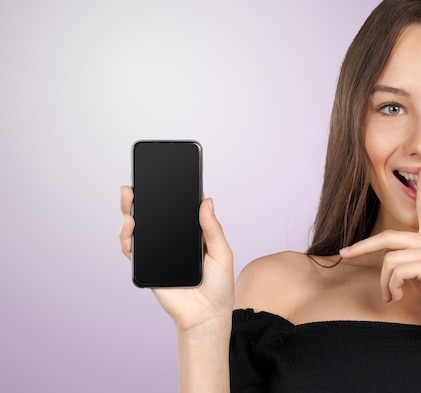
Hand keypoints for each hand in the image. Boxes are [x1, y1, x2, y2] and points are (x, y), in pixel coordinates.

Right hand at [119, 186, 234, 331]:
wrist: (207, 315)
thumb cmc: (218, 285)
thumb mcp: (222, 253)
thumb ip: (212, 228)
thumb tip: (206, 200)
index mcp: (190, 234)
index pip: (176, 209)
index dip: (169, 193)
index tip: (164, 174)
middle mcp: (171, 240)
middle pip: (153, 215)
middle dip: (141, 198)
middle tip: (137, 183)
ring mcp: (157, 252)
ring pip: (138, 228)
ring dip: (129, 211)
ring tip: (130, 198)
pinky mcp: (147, 267)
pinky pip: (132, 249)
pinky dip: (128, 235)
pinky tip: (131, 223)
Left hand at [339, 164, 420, 329]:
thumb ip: (409, 263)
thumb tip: (389, 264)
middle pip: (386, 236)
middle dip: (362, 247)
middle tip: (344, 254)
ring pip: (389, 260)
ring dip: (384, 283)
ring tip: (390, 296)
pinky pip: (396, 272)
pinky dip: (391, 287)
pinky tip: (398, 298)